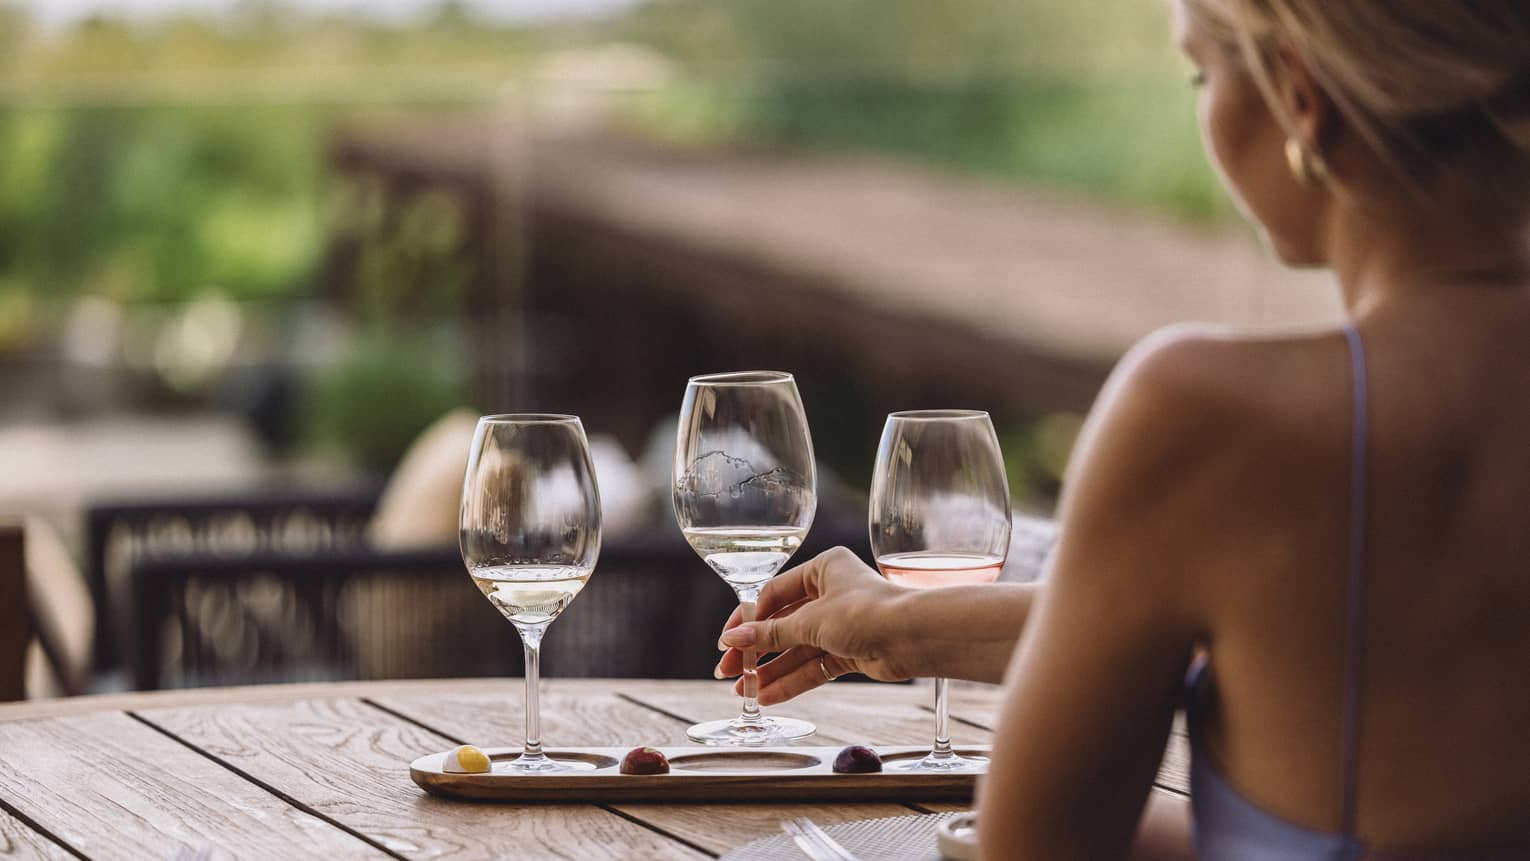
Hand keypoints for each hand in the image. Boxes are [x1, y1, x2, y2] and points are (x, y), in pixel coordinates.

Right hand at [715, 546, 912, 704]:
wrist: (914, 637)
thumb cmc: (867, 612)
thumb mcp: (810, 620)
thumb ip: (770, 633)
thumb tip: (733, 639)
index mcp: (822, 569)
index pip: (773, 594)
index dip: (748, 620)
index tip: (727, 642)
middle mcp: (831, 594)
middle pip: (783, 625)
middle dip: (756, 651)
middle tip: (730, 671)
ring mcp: (841, 625)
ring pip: (798, 650)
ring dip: (772, 671)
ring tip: (744, 692)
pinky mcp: (850, 651)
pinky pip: (814, 667)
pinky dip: (793, 681)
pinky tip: (768, 696)